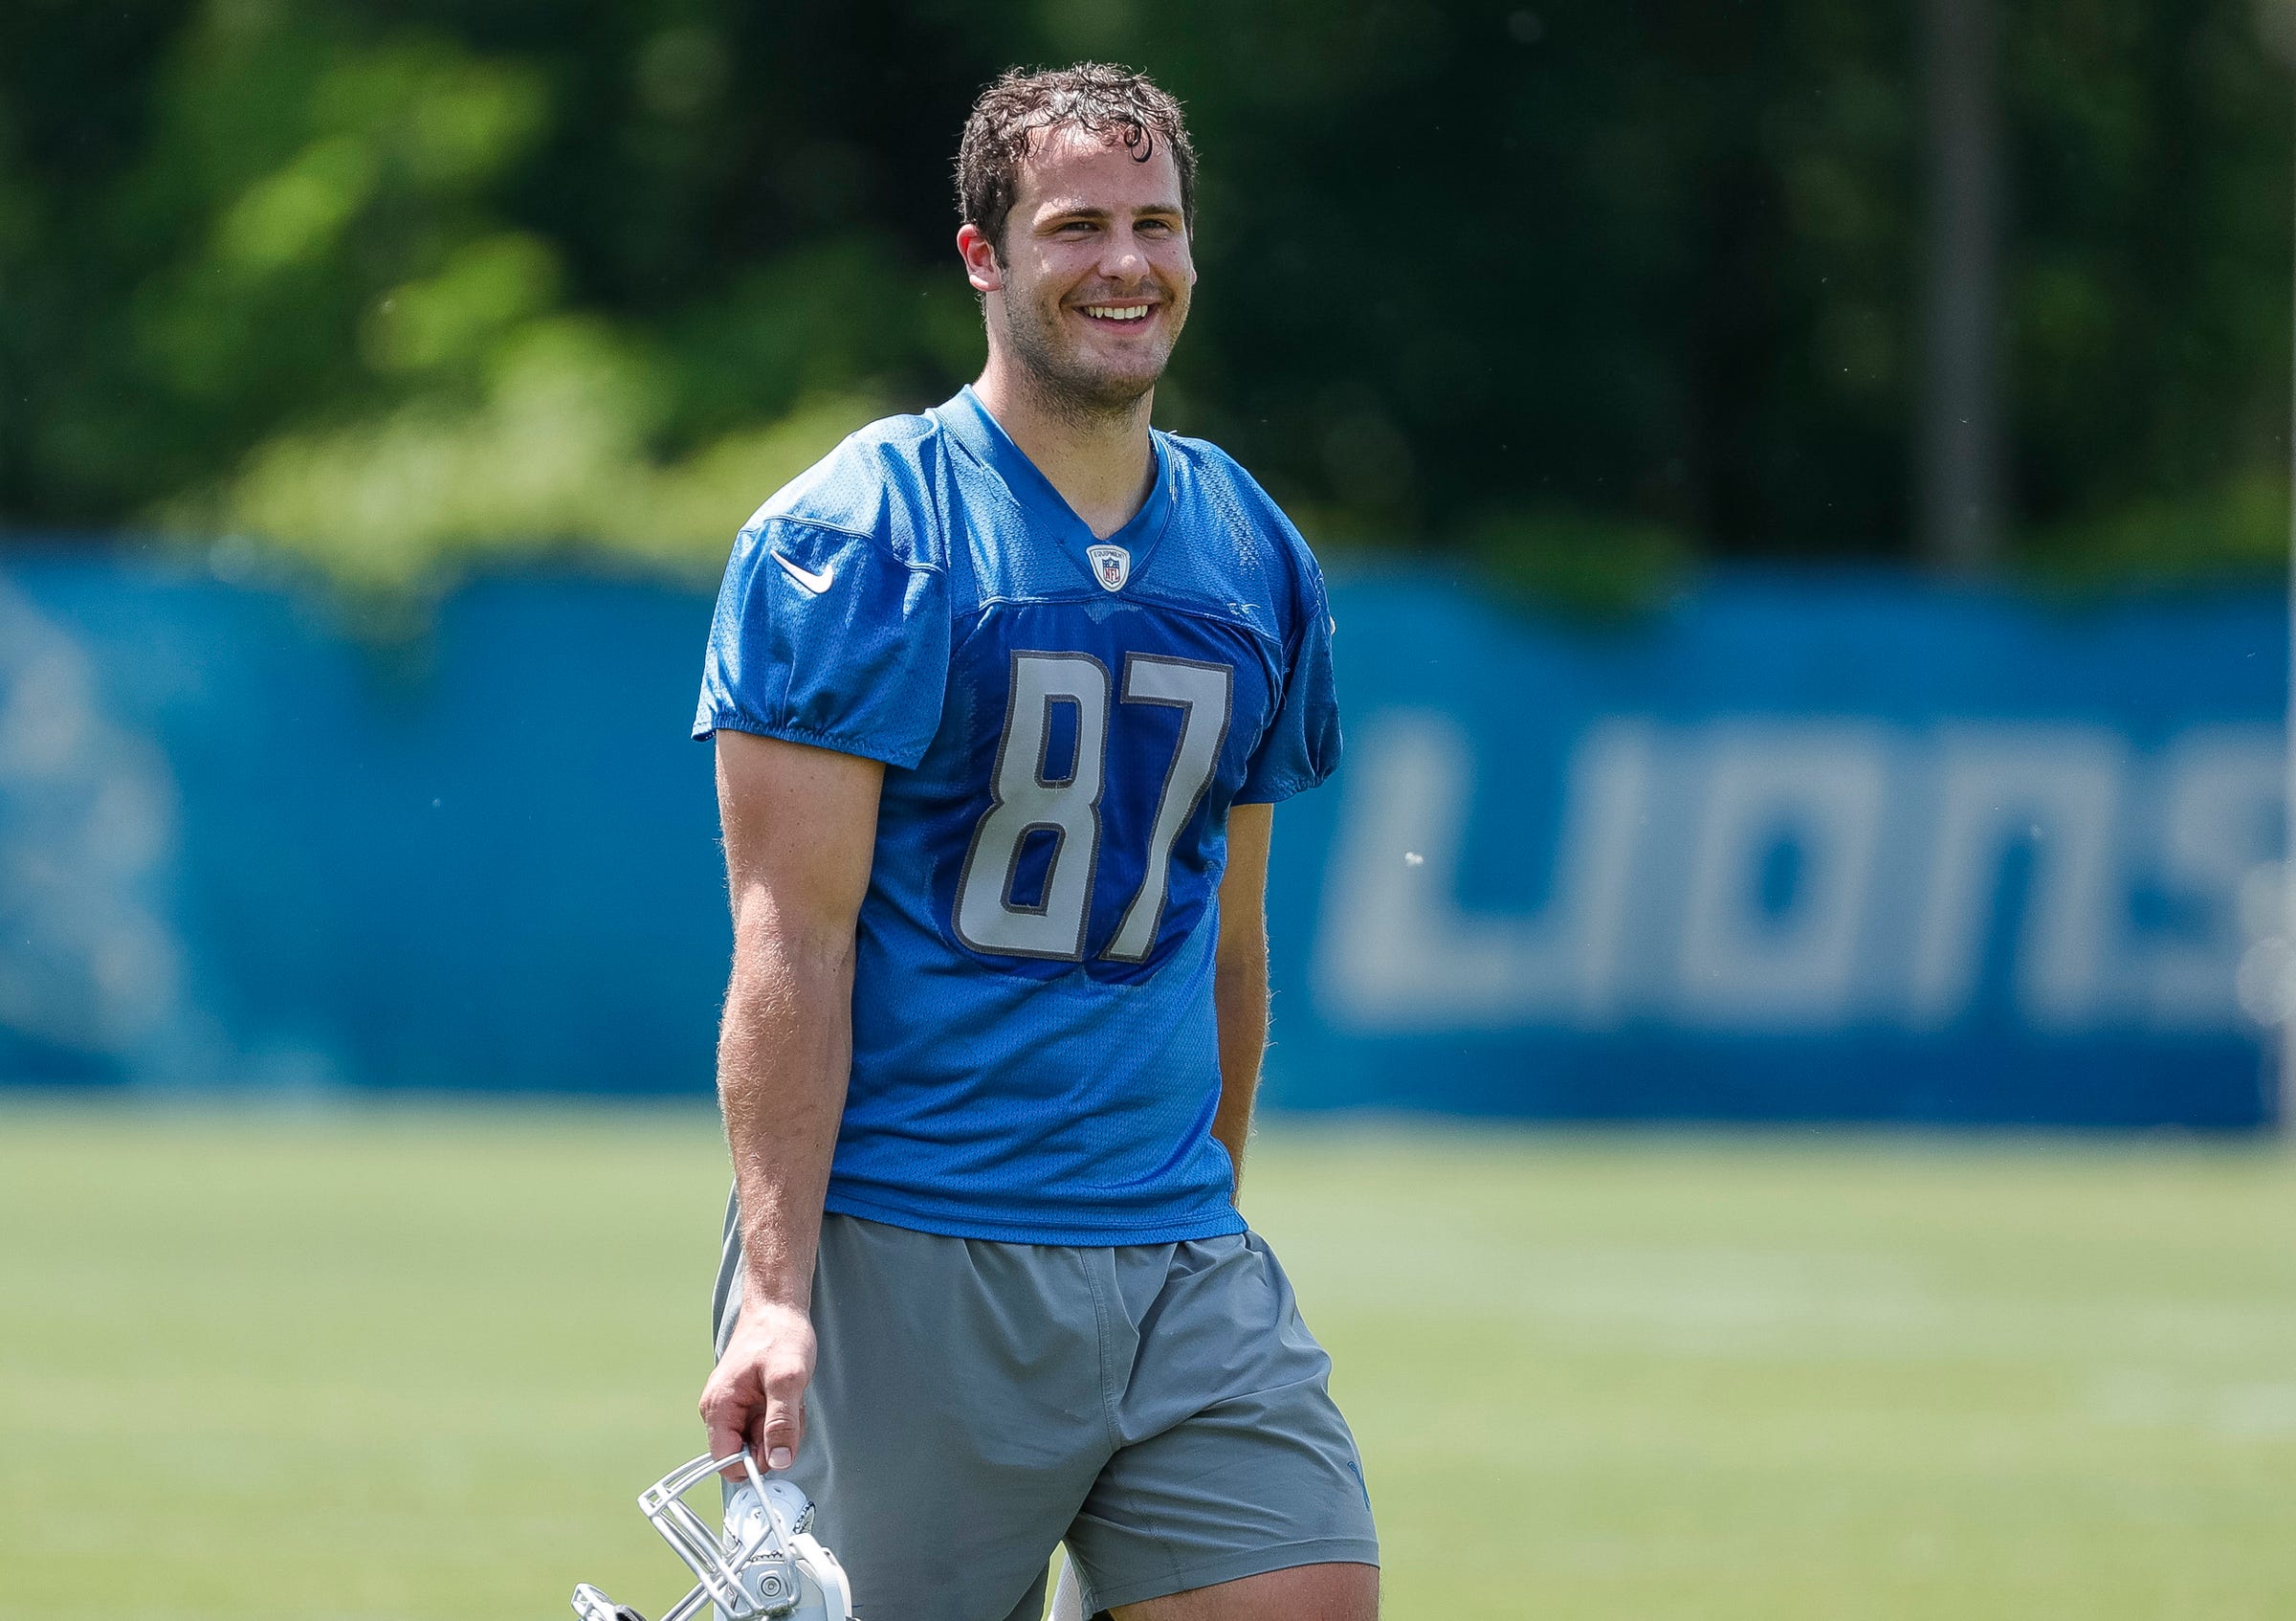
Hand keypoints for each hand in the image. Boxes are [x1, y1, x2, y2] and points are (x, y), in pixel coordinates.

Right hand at [698, 1295, 816, 1478]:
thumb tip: (778, 1462)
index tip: (780, 1445)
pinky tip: (789, 1395)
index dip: (755, 1463)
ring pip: (759, 1442)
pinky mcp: (747, 1404)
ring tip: (790, 1396)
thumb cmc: (779, 1335)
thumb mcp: (788, 1379)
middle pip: (746, 1455)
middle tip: (790, 1409)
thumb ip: (782, 1423)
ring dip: (782, 1428)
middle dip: (774, 1441)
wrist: (778, 1308)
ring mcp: (733, 1408)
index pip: (726, 1462)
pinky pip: (766, 1427)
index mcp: (718, 1408)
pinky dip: (783, 1418)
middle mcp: (719, 1412)